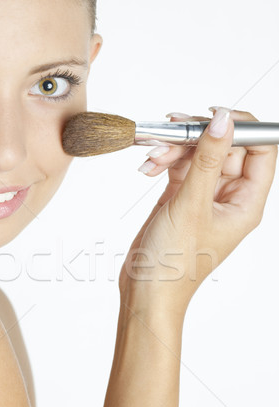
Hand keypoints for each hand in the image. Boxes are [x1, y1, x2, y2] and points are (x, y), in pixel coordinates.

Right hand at [119, 107, 276, 314]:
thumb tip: (223, 122)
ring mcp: (203, 196)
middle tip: (174, 129)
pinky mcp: (180, 197)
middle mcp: (228, 197)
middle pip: (224, 147)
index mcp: (246, 203)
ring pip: (197, 154)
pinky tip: (148, 166)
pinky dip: (163, 161)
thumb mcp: (192, 206)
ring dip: (174, 148)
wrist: (145, 291)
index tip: (216, 115)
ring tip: (154, 154)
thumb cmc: (174, 264)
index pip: (261, 152)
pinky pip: (177, 166)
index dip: (243, 128)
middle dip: (197, 135)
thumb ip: (207, 160)